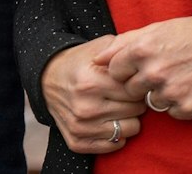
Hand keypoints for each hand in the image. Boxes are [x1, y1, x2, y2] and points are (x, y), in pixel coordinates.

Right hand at [40, 36, 146, 154]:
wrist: (47, 79)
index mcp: (92, 82)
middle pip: (136, 110)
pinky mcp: (76, 142)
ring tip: (118, 106)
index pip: (135, 91)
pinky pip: (115, 144)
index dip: (138, 84)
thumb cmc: (79, 62)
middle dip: (135, 100)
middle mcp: (85, 107)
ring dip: (128, 118)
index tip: (132, 80)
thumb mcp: (99, 47)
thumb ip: (123, 49)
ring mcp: (80, 127)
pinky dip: (116, 134)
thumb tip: (144, 60)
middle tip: (124, 93)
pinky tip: (109, 120)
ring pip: (130, 129)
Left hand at [95, 15, 191, 120]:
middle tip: (162, 69)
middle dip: (142, 82)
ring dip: (161, 94)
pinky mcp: (187, 107)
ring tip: (178, 77)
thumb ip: (122, 43)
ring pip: (151, 103)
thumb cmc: (190, 34)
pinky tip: (190, 87)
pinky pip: (172, 113)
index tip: (139, 63)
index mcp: (142, 49)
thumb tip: (97, 58)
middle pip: (130, 90)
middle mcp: (154, 72)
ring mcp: (171, 92)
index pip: (114, 70)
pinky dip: (179, 103)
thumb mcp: (155, 29)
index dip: (126, 68)